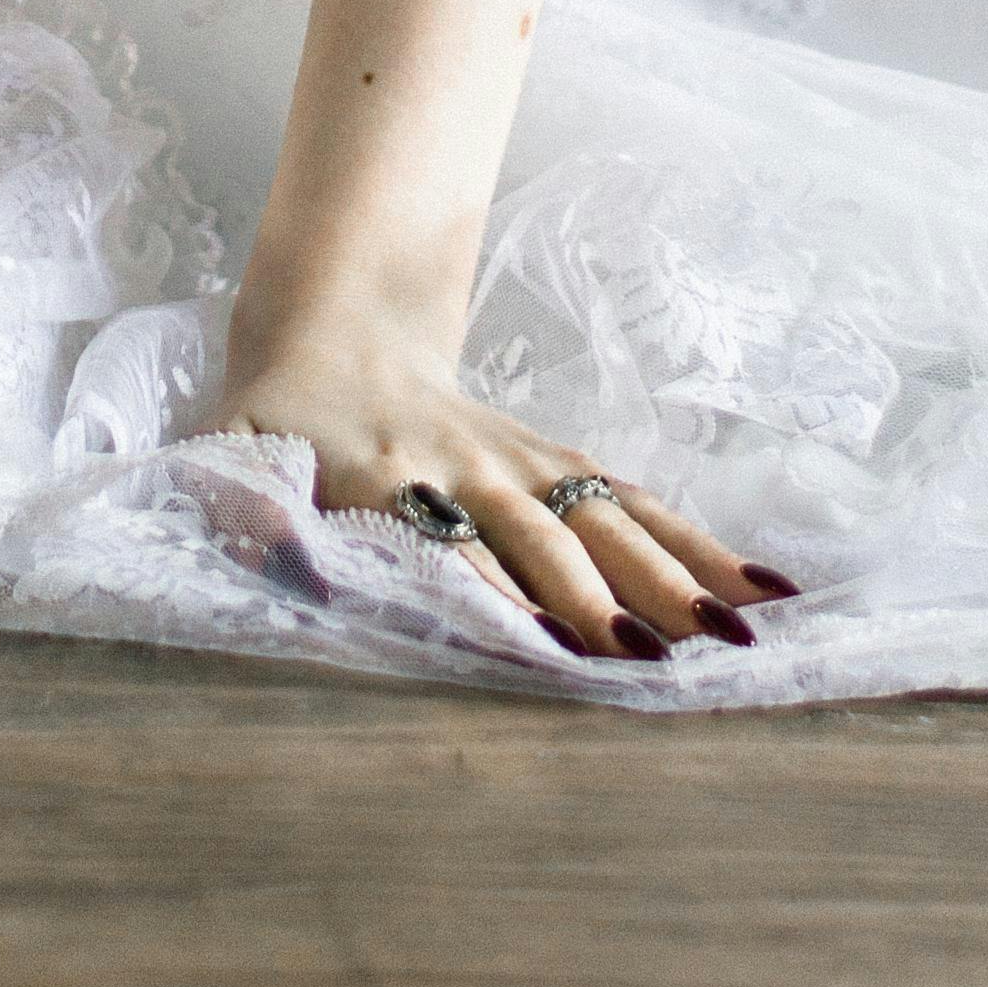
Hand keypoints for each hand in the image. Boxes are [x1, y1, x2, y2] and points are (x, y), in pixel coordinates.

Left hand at [214, 316, 794, 660]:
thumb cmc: (274, 419)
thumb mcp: (230, 451)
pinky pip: (630, 500)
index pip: (452, 546)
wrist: (332, 326)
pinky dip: (693, 540)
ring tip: (740, 629)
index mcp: (386, 477)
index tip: (553, 647)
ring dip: (672, 572)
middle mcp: (468, 469)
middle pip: (547, 537)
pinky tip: (758, 585)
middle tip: (666, 660)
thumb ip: (237, 497)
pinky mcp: (554, 459)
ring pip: (606, 516)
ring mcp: (521, 461)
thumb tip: (253, 539)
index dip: (501, 595)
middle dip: (606, 597)